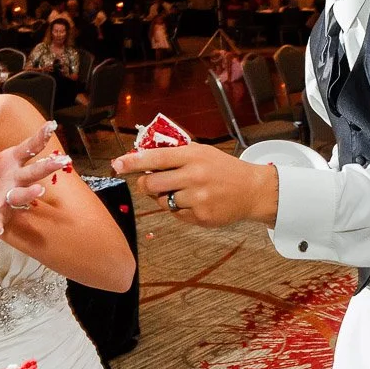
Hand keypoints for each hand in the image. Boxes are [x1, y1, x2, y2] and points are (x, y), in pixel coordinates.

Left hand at [0, 118, 70, 236]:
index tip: (52, 125)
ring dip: (30, 192)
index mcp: (13, 161)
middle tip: (62, 161)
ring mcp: (10, 196)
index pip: (30, 147)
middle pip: (34, 172)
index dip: (41, 137)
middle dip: (48, 166)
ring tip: (39, 190)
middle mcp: (17, 179)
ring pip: (22, 194)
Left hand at [111, 144, 278, 227]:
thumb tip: (143, 159)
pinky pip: (176, 214)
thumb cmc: (223, 169)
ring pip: (162, 201)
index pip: (155, 157)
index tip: (117, 164)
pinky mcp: (201, 216)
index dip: (132, 161)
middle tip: (152, 183)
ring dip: (166, 197)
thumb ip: (175, 154)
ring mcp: (198, 197)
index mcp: (193, 155)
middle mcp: (194, 175)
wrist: (252, 190)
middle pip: (151, 183)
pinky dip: (180, 209)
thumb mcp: (202, 152)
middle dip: (147, 184)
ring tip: (184, 191)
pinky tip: (195, 202)